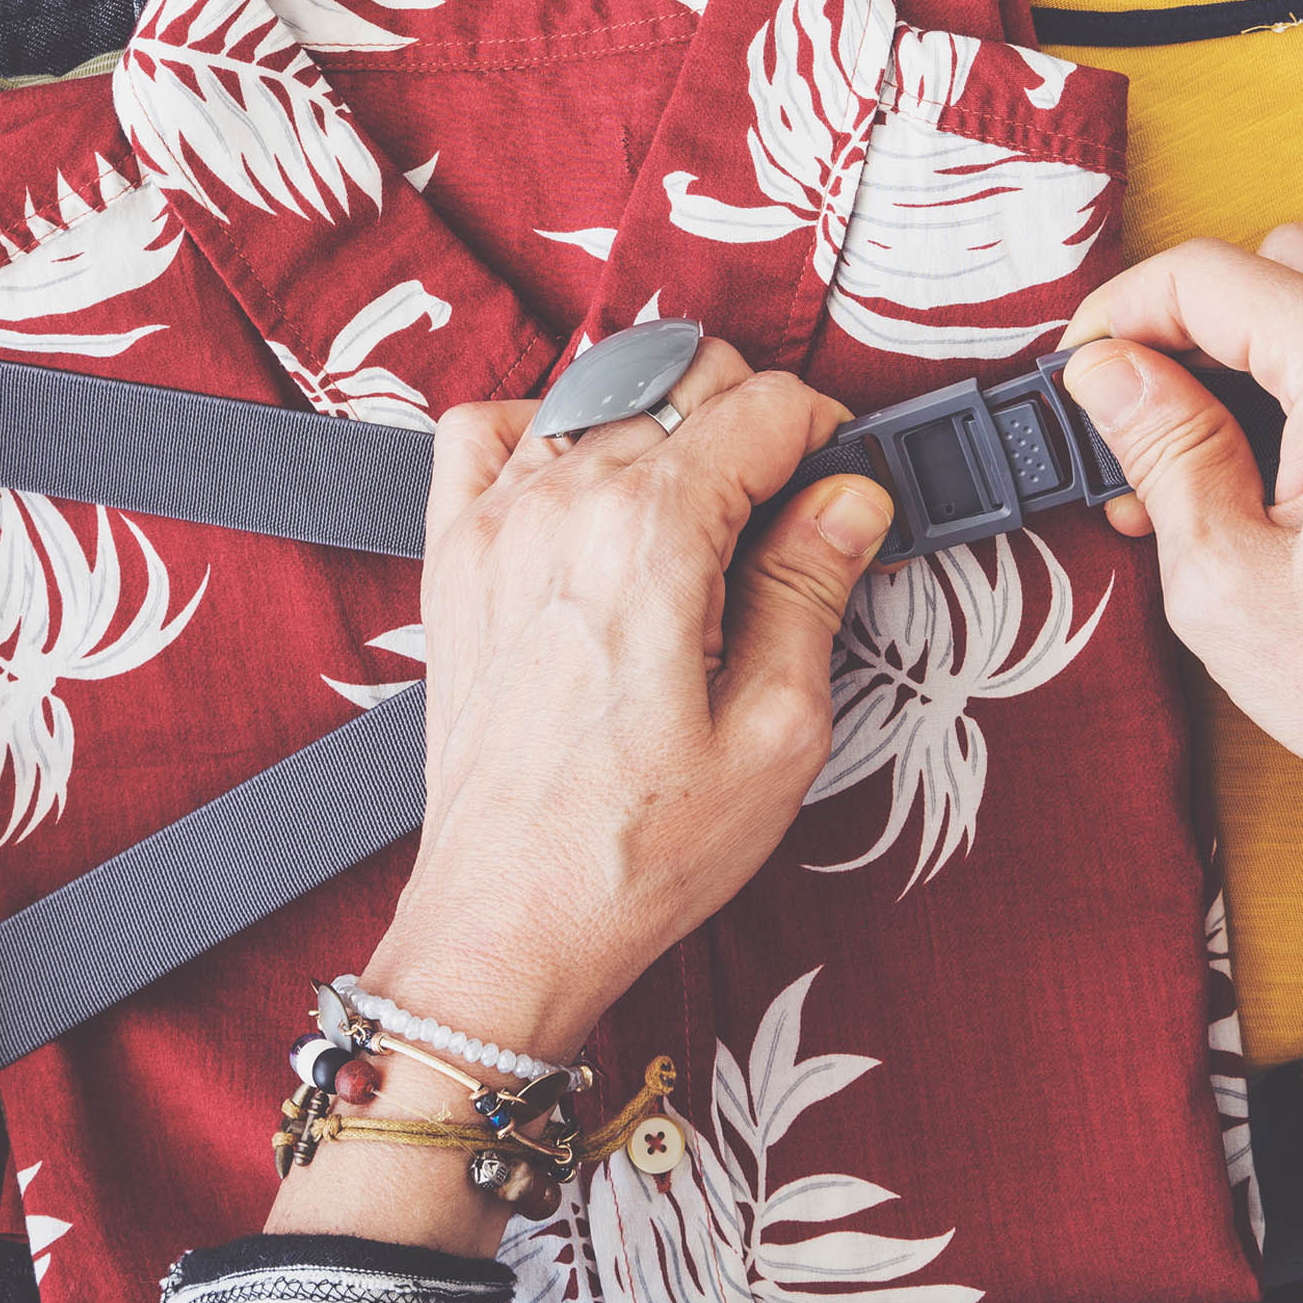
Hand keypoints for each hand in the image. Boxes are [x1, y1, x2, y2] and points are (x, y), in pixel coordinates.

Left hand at [272, 338, 892, 1251]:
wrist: (510, 922)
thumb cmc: (637, 849)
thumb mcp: (778, 731)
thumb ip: (812, 587)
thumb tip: (849, 499)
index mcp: (652, 533)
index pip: (766, 406)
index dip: (827, 440)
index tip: (842, 495)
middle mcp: (563, 501)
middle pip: (686, 380)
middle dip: (752, 428)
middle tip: (782, 523)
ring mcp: (496, 520)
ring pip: (601, 391)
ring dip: (662, 429)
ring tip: (696, 522)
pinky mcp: (453, 554)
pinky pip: (488, 429)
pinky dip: (545, 429)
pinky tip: (589, 491)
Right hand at [1056, 206, 1302, 843]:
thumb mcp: (1224, 581)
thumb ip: (1162, 447)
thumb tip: (1108, 369)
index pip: (1205, 277)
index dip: (1120, 314)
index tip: (1085, 369)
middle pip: (1265, 265)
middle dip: (1184, 342)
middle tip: (1147, 448)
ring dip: (1266, 315)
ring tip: (1226, 417)